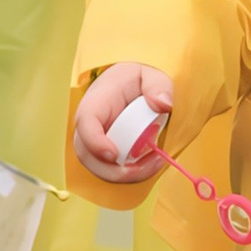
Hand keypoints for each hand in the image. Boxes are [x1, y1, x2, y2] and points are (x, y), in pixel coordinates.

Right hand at [75, 63, 174, 180]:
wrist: (127, 89)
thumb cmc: (135, 81)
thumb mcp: (150, 75)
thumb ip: (158, 86)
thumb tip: (163, 104)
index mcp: (96, 102)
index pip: (86, 123)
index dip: (95, 142)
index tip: (114, 155)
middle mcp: (88, 126)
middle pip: (88, 155)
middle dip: (116, 169)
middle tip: (149, 163)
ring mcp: (92, 143)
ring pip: (99, 169)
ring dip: (127, 174)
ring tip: (155, 162)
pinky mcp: (102, 156)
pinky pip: (110, 172)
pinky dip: (130, 174)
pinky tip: (150, 164)